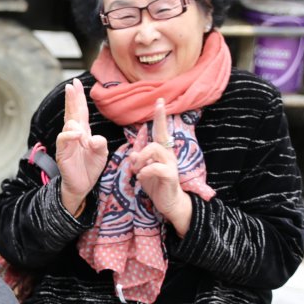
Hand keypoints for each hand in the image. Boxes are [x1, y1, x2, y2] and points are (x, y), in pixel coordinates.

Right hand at [55, 78, 108, 215]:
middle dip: (72, 98)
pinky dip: (69, 135)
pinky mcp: (63, 152)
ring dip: (73, 120)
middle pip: (72, 112)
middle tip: (71, 85)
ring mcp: (67, 143)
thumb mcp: (101, 154)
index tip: (76, 83)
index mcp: (84, 131)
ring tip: (80, 127)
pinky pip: (63, 139)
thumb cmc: (90, 167)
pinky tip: (76, 134)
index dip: (78, 97)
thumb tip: (94, 138)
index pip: (80, 111)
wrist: (81, 185)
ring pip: (68, 124)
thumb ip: (100, 144)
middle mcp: (74, 134)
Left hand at [132, 98, 192, 235]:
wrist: (170, 203)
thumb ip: (138, 160)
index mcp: (162, 152)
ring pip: (155, 150)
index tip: (159, 100)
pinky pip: (157, 167)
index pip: (161, 131)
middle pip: (157, 139)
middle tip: (134, 165)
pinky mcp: (171, 176)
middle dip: (142, 149)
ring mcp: (171, 165)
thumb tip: (133, 153)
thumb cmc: (157, 185)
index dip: (160, 116)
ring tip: (137, 172)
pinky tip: (142, 178)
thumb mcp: (143, 171)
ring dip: (142, 160)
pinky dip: (145, 171)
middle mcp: (169, 155)